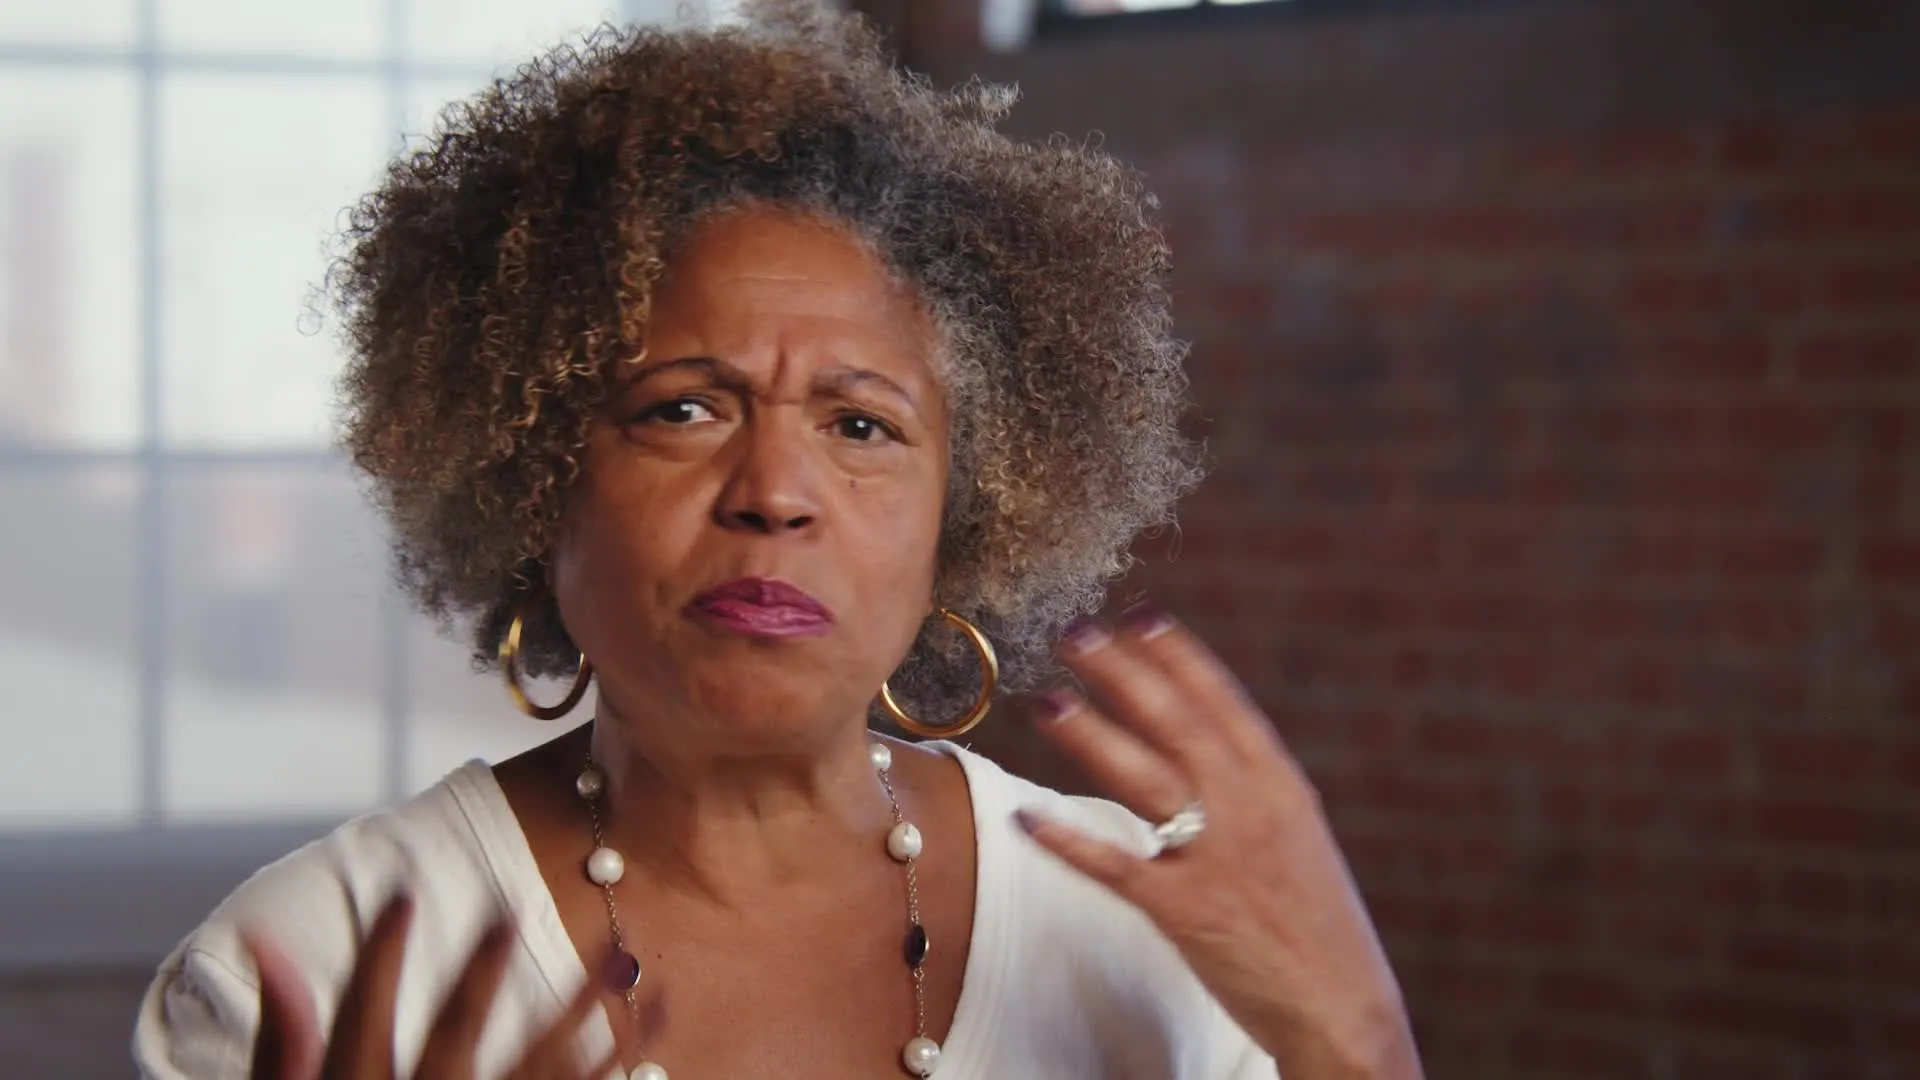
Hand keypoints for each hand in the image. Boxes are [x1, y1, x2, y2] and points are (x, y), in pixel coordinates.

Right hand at [244, 894, 618, 1079]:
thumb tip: (266, 942)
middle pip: (460, 1033)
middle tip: (507, 909)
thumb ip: (282, 1039)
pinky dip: (614, 1063)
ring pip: (538, 1065)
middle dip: (482, 969)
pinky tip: (644, 1028)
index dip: (380, 953)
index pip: (364, 1014)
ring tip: (616, 956)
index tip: (401, 892)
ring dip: (579, 1010)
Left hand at [1014, 607, 1423, 1079]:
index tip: (1139, 615)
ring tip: (1044, 699)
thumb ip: (1250, 786)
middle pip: (1176, 723)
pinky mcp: (1187, 910)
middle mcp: (1250, 808)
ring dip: (1089, 733)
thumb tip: (1202, 738)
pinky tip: (1026, 817)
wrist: (1341, 1004)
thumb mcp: (1296, 834)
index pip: (1224, 702)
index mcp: (1280, 785)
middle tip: (1074, 633)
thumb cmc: (1314, 920)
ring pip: (1142, 777)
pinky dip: (1068, 841)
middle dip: (1122, 673)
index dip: (1179, 656)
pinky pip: (1116, 866)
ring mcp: (1218, 857)